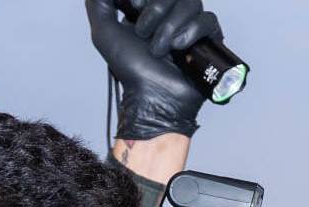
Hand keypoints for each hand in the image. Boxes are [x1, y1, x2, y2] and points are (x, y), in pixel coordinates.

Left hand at [86, 0, 222, 139]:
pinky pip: (208, 20)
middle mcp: (172, 14)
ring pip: (191, 3)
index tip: (135, 6)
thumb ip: (99, 3)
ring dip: (170, 26)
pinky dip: (191, 32)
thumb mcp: (104, 32)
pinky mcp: (209, 39)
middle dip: (156, 10)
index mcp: (151, 8)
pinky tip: (178, 49)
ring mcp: (191, 25)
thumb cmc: (131, 70)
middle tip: (143, 33)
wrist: (152, 95)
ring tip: (159, 49)